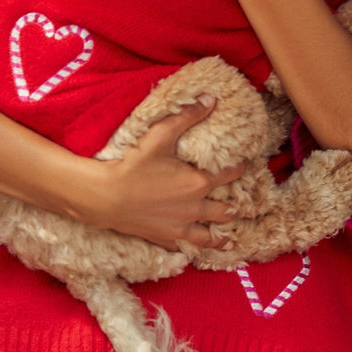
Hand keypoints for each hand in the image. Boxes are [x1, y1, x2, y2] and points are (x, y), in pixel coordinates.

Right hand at [93, 98, 244, 249]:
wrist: (107, 197)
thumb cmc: (134, 164)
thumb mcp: (161, 135)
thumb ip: (188, 116)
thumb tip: (211, 100)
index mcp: (198, 183)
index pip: (228, 175)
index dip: (239, 169)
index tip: (245, 166)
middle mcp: (194, 208)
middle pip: (224, 210)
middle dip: (235, 207)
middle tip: (242, 206)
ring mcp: (179, 226)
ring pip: (208, 236)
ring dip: (221, 236)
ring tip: (230, 238)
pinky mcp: (164, 237)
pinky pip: (184, 247)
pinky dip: (193, 249)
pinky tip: (195, 250)